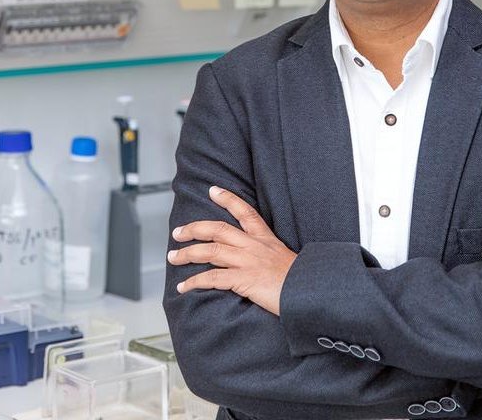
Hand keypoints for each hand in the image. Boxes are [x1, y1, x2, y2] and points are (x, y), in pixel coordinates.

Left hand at [168, 185, 296, 315]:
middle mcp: (253, 246)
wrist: (309, 291)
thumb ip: (270, 256)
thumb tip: (260, 261)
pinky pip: (211, 278)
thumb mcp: (287, 259)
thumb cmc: (301, 280)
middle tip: (178, 233)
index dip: (227, 199)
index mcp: (265, 238)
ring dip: (187, 254)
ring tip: (173, 257)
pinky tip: (183, 287)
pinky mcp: (243, 279)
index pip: (245, 211)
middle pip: (217, 229)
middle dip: (194, 229)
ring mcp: (247, 261)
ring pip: (209, 251)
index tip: (213, 189)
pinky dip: (194, 282)